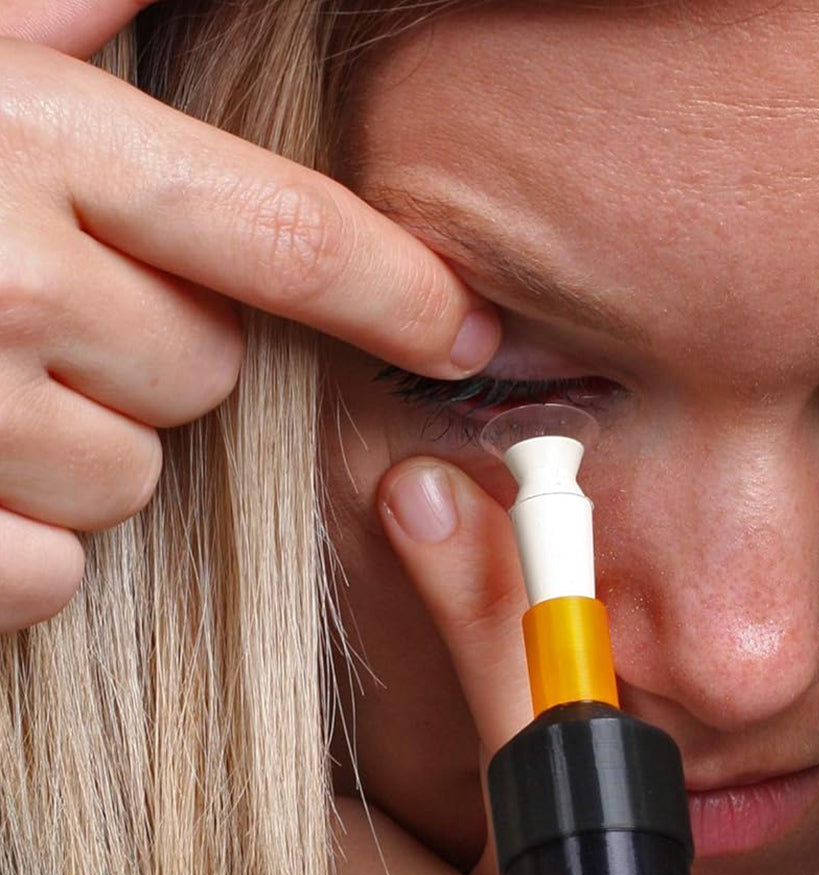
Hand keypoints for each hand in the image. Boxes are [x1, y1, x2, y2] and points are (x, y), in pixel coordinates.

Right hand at [0, 2, 499, 632]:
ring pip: (136, 478)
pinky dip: (17, 539)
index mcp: (28, 142)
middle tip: (35, 308)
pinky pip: (54, 571)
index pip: (284, 235)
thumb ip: (73, 3)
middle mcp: (2, 283)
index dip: (400, 292)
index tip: (469, 331)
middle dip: (158, 352)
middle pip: (210, 372)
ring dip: (81, 442)